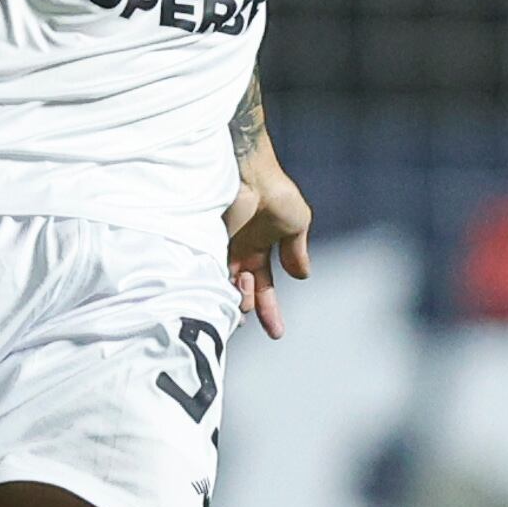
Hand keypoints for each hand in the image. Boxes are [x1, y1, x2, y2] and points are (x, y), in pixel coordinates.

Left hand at [222, 155, 312, 340]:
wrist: (250, 172)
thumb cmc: (275, 192)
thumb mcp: (296, 224)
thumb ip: (296, 251)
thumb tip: (302, 276)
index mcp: (258, 250)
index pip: (264, 288)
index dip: (270, 311)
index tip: (276, 334)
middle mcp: (237, 253)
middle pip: (242, 293)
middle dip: (248, 306)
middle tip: (249, 305)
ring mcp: (219, 249)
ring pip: (225, 288)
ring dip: (236, 296)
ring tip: (242, 287)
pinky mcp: (205, 244)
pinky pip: (210, 274)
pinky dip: (219, 286)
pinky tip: (226, 287)